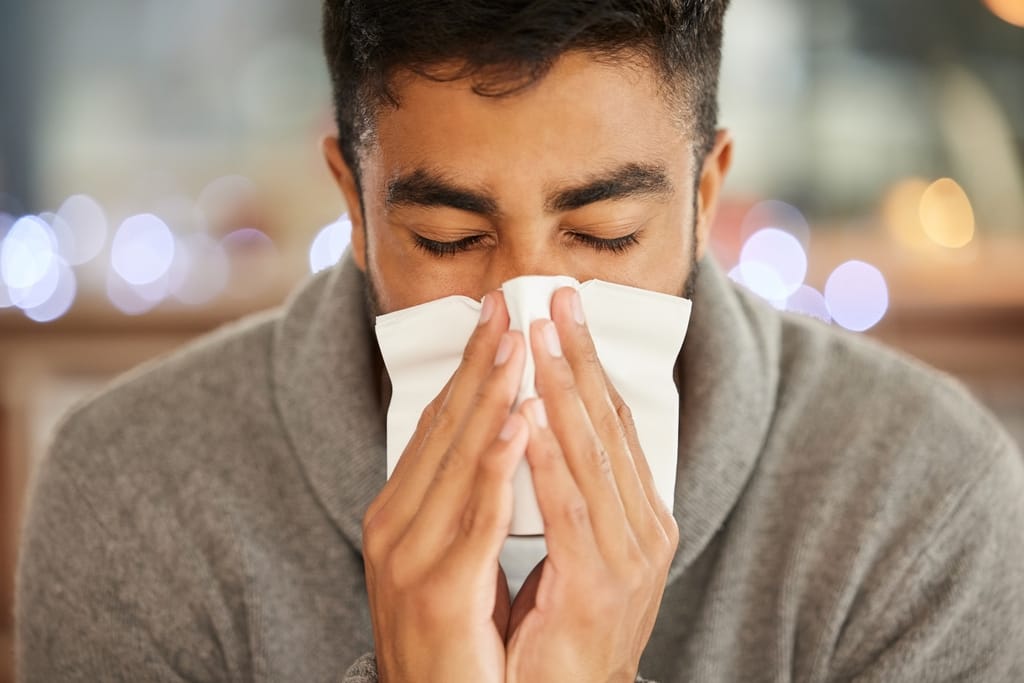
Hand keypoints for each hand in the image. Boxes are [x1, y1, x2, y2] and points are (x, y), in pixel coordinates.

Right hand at [362, 292, 526, 682]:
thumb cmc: (453, 639)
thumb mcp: (450, 558)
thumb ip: (464, 502)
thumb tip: (499, 443)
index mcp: (397, 513)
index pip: (436, 426)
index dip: (468, 369)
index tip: (495, 319)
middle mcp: (394, 526)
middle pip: (443, 428)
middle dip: (480, 363)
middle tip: (508, 306)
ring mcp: (409, 557)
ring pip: (458, 458)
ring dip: (491, 396)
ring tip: (519, 344)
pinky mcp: (439, 591)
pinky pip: (476, 516)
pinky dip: (497, 465)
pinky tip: (520, 423)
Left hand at [505, 287, 678, 682]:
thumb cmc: (562, 626)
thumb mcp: (580, 547)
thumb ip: (574, 491)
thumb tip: (549, 424)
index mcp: (643, 515)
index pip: (618, 424)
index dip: (591, 365)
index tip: (565, 314)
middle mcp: (647, 529)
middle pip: (612, 426)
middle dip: (581, 358)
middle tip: (556, 299)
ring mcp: (630, 557)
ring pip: (595, 456)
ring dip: (565, 391)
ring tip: (541, 337)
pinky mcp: (599, 586)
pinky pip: (571, 510)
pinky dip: (550, 459)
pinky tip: (530, 416)